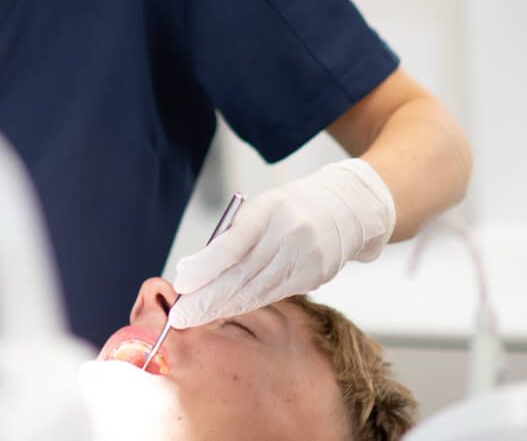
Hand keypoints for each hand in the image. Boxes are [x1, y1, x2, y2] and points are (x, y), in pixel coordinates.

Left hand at [168, 159, 394, 327]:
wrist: (346, 208)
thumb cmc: (291, 207)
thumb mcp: (259, 209)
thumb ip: (227, 238)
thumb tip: (190, 269)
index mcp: (271, 209)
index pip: (233, 245)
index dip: (205, 268)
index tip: (182, 284)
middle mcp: (290, 235)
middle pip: (243, 275)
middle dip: (207, 299)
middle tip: (180, 316)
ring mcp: (306, 259)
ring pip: (257, 291)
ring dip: (222, 307)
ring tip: (195, 318)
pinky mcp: (315, 277)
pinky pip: (273, 295)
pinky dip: (245, 304)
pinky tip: (225, 311)